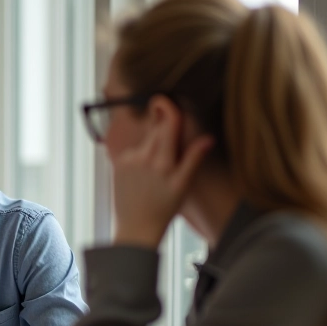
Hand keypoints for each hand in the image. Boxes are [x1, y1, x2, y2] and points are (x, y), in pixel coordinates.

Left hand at [111, 116, 213, 247]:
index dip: (167, 107)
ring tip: (160, 162)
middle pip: (156, 129)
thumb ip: (194, 158)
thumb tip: (209, 138)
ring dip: (154, 142)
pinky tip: (146, 169)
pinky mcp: (118, 164)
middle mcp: (143, 157)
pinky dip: (142, 152)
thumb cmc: (164, 208)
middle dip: (163, 124)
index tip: (166, 99)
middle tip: (170, 126)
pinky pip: (133, 150)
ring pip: (145, 139)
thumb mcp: (184, 185)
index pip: (167, 124)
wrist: (136, 227)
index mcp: (163, 161)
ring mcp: (128, 159)